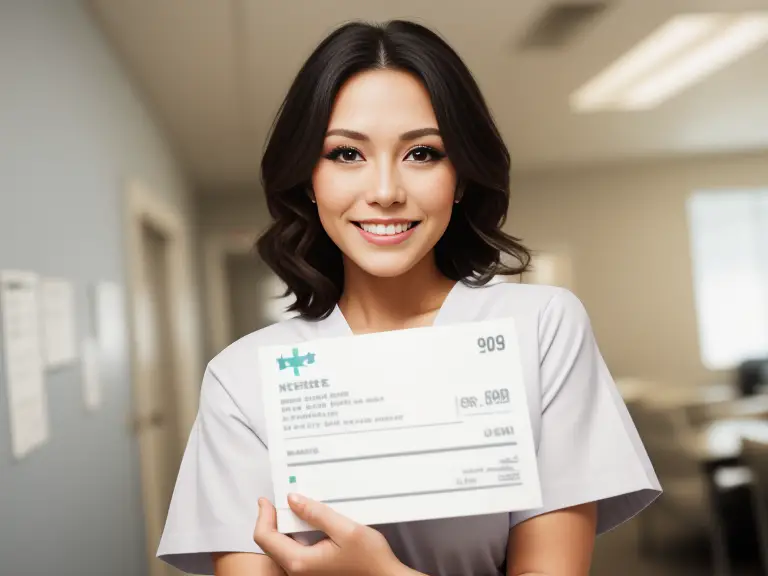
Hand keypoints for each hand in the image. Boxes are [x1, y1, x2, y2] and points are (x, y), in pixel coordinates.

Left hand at [254, 494, 402, 575]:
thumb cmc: (370, 559)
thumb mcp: (346, 529)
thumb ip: (317, 514)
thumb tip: (292, 499)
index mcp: (300, 562)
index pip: (266, 537)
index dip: (263, 515)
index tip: (266, 499)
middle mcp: (298, 571)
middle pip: (269, 543)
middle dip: (270, 519)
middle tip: (279, 499)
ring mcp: (304, 573)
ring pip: (279, 548)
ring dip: (281, 527)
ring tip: (292, 507)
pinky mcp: (312, 572)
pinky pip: (292, 552)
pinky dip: (292, 535)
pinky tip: (304, 523)